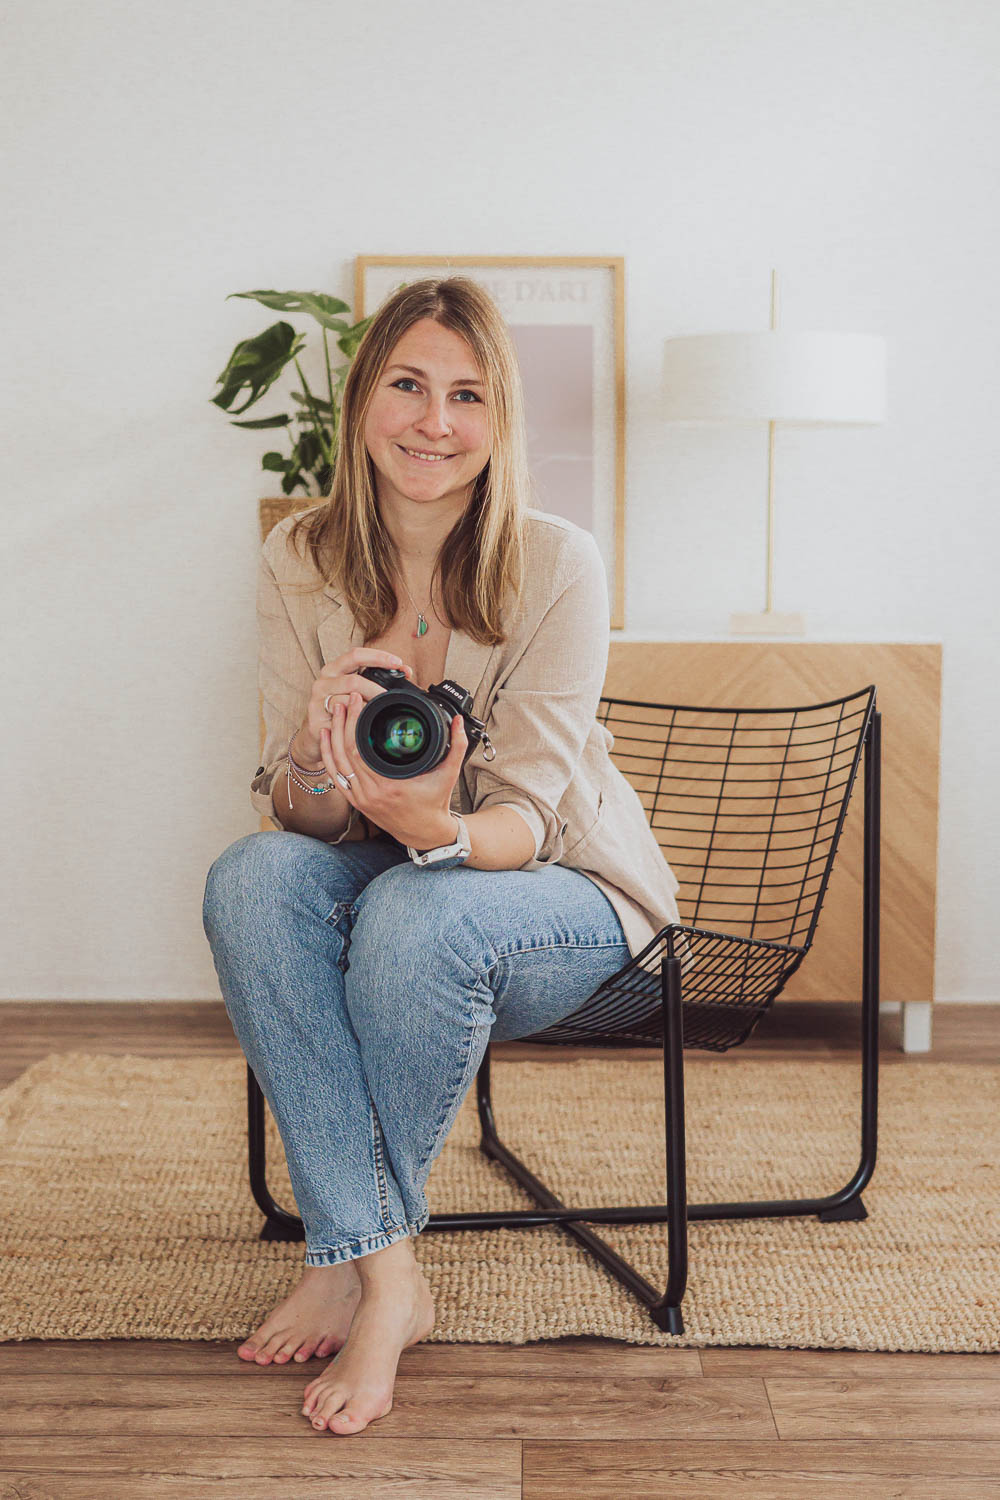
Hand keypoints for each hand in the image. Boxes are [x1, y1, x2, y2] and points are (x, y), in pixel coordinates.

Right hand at [293, 647, 414, 766]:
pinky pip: (340, 718)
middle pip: (353, 680)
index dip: (378, 657)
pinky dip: (355, 719)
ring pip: (348, 700)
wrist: (317, 734)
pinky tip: (363, 722)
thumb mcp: (356, 690)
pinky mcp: (315, 718)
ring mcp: (317, 699)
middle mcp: (324, 680)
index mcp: (335, 669)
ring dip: (367, 706)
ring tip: (377, 712)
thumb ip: (376, 679)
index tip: (398, 663)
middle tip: (389, 696)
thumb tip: (406, 671)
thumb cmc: (340, 709)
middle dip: (376, 688)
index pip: (356, 655)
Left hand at [319, 691, 466, 848]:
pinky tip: (326, 737)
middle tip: (346, 700)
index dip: (355, 722)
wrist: (425, 833)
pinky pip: (336, 776)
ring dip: (333, 735)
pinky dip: (328, 755)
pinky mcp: (356, 802)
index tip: (359, 701)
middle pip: (345, 752)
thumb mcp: (449, 774)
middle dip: (343, 722)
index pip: (360, 749)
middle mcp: (371, 793)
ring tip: (335, 712)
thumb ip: (457, 746)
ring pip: (337, 762)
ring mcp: (361, 799)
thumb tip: (459, 721)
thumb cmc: (435, 803)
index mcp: (390, 786)